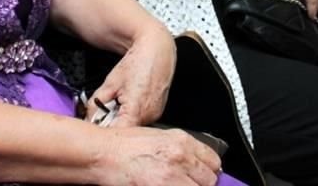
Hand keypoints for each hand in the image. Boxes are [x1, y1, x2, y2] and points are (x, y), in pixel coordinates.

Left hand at [86, 26, 174, 127]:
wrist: (157, 49)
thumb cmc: (137, 62)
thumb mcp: (110, 83)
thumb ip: (95, 104)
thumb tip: (88, 117)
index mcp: (136, 111)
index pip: (115, 135)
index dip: (103, 132)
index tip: (95, 126)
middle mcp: (149, 117)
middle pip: (124, 132)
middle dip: (111, 125)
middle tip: (104, 111)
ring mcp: (155, 115)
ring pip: (132, 127)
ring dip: (121, 119)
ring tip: (120, 101)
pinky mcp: (157, 112)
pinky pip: (141, 119)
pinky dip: (131, 114)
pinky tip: (129, 100)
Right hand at [95, 126, 221, 185]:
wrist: (104, 153)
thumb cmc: (122, 145)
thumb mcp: (157, 136)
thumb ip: (178, 148)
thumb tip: (191, 160)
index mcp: (181, 140)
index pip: (213, 160)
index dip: (209, 170)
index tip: (205, 175)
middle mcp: (181, 156)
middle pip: (209, 179)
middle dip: (201, 183)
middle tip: (189, 183)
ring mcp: (173, 175)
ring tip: (177, 185)